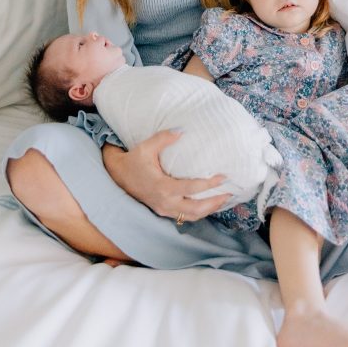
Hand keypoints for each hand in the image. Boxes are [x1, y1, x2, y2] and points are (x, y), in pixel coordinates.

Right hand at [102, 134, 231, 221]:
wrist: (118, 175)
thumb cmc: (134, 160)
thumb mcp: (146, 147)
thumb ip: (164, 138)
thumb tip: (182, 130)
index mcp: (162, 187)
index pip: (191, 189)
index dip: (208, 184)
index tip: (223, 177)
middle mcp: (164, 202)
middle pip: (195, 209)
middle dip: (214, 203)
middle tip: (229, 193)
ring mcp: (163, 209)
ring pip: (190, 216)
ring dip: (208, 210)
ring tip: (222, 200)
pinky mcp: (163, 211)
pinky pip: (184, 216)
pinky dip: (198, 212)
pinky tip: (208, 204)